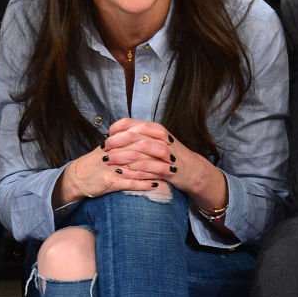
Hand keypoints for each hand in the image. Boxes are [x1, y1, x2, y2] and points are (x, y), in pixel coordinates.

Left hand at [105, 118, 226, 211]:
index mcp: (156, 129)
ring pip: (140, 150)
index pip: (131, 123)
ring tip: (109, 162)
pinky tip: (122, 173)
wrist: (193, 170)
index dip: (116, 129)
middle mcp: (161, 138)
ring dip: (122, 156)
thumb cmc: (170, 156)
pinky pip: (149, 168)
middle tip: (104, 151)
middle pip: (133, 136)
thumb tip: (115, 136)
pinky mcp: (169, 169)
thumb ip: (139, 137)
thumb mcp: (156, 141)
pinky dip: (134, 170)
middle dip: (115, 143)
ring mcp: (166, 153)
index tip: (107, 137)